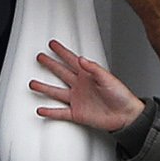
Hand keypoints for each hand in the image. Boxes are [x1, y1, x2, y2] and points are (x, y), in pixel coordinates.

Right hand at [29, 39, 145, 136]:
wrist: (126, 115)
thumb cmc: (121, 96)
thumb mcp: (108, 78)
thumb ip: (94, 69)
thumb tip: (81, 59)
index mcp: (88, 75)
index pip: (71, 60)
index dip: (62, 52)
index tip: (52, 45)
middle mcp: (80, 86)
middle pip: (60, 73)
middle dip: (50, 65)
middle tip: (40, 58)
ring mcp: (77, 100)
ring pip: (56, 92)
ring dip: (44, 88)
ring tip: (33, 84)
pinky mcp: (77, 113)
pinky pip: (60, 112)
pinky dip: (50, 112)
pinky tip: (41, 110)